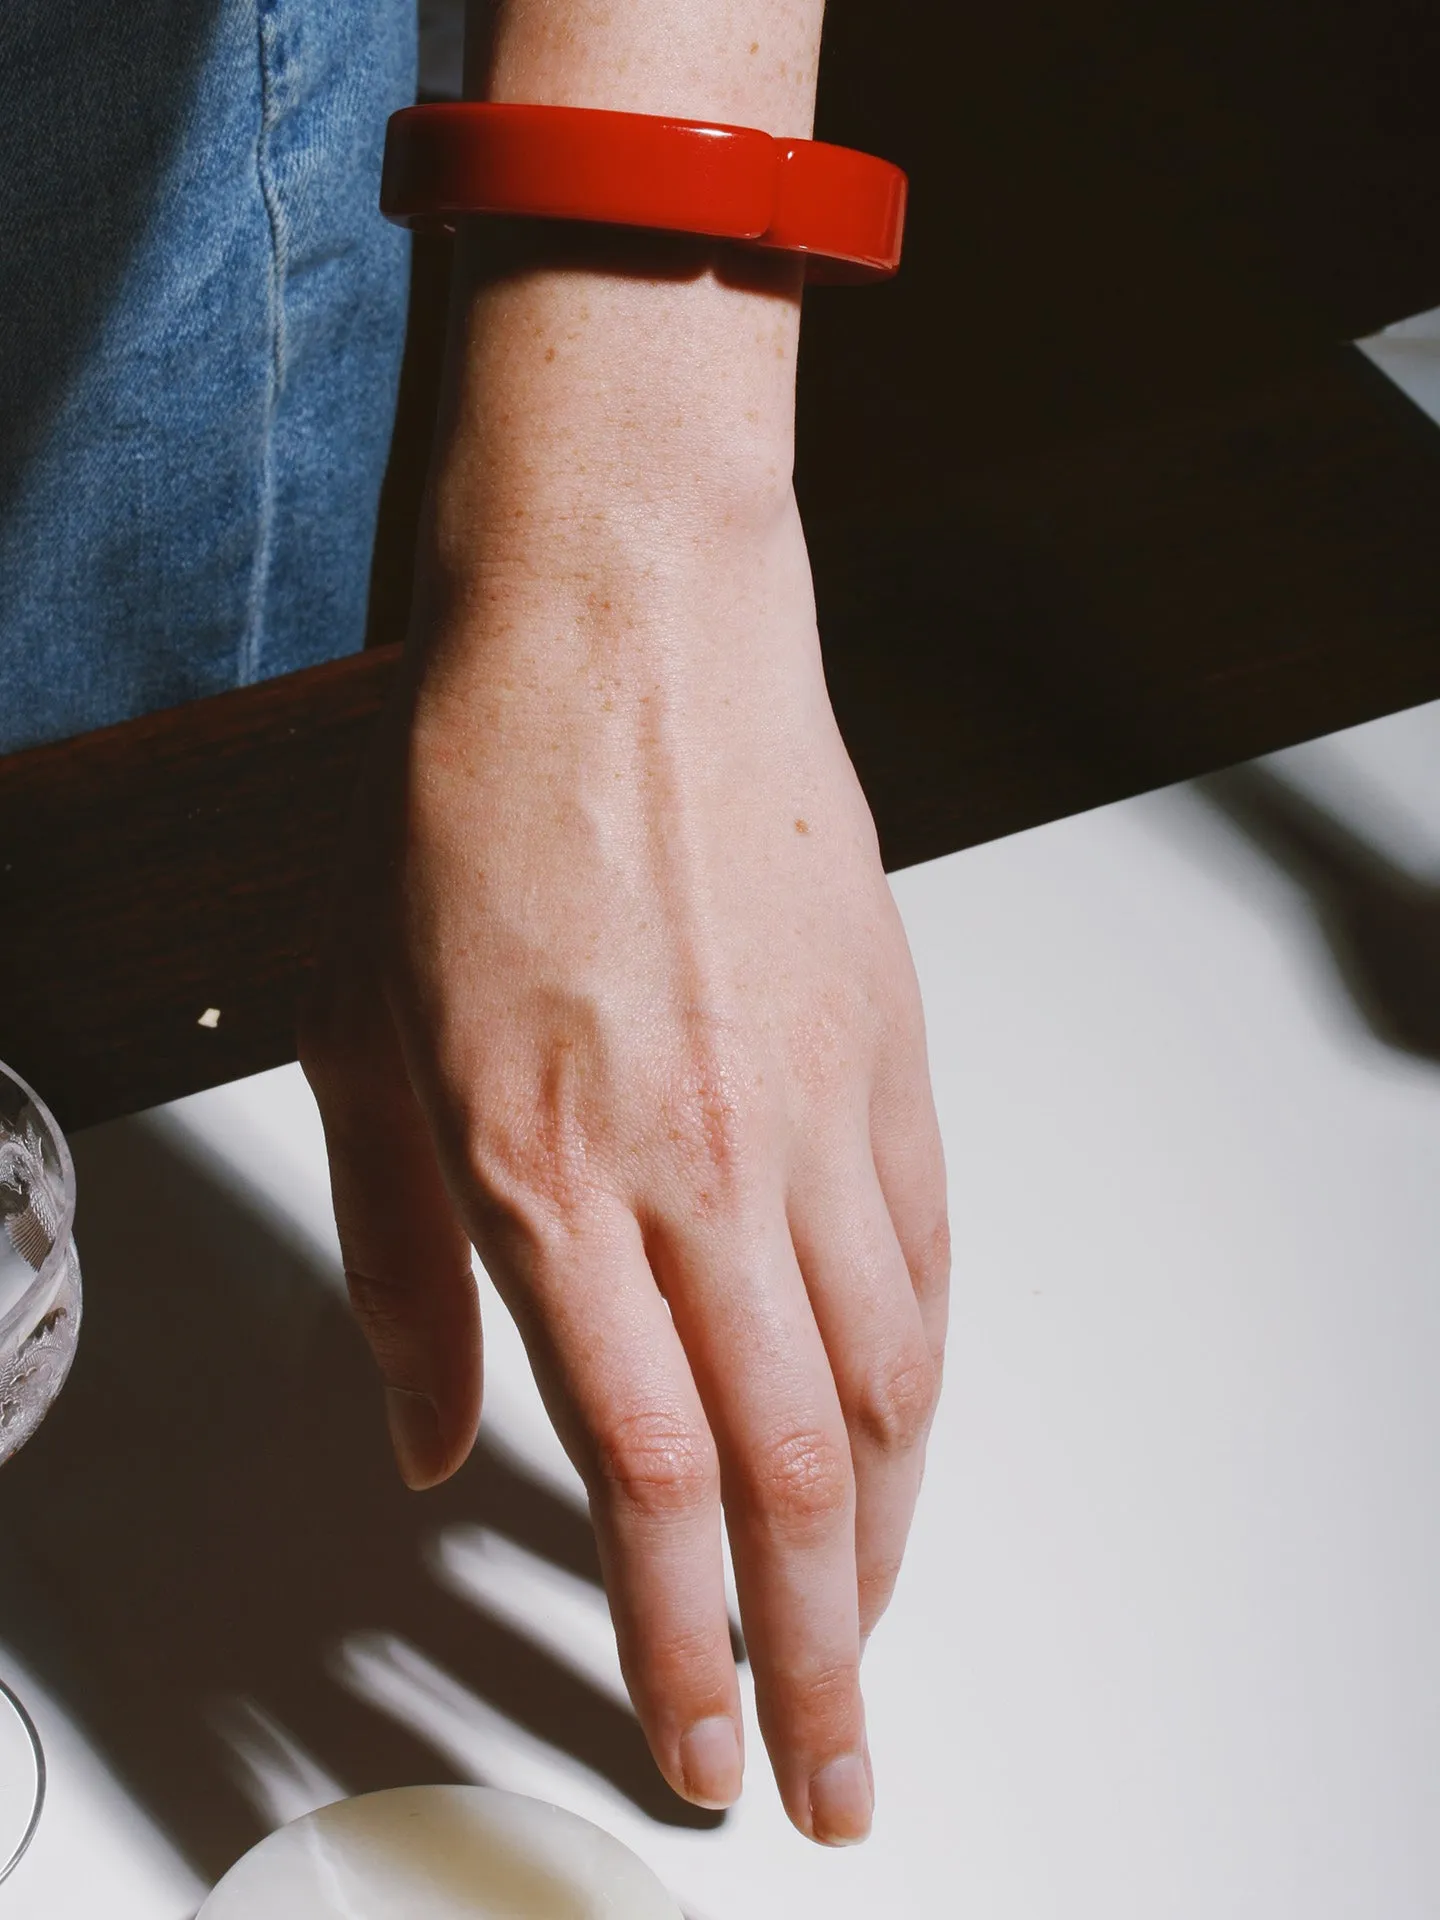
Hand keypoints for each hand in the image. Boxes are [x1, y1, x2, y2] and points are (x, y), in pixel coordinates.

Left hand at [298, 482, 949, 1845]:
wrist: (625, 629)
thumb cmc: (475, 809)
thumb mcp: (365, 1037)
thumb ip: (400, 1264)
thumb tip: (422, 1438)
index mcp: (547, 1167)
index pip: (642, 1472)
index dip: (679, 1636)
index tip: (695, 1734)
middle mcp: (701, 1160)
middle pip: (794, 1465)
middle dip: (816, 1649)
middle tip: (828, 1763)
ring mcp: (814, 1105)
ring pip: (888, 1376)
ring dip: (887, 1531)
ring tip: (869, 1625)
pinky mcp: (889, 1048)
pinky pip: (928, 1253)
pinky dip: (923, 1374)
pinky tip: (906, 1432)